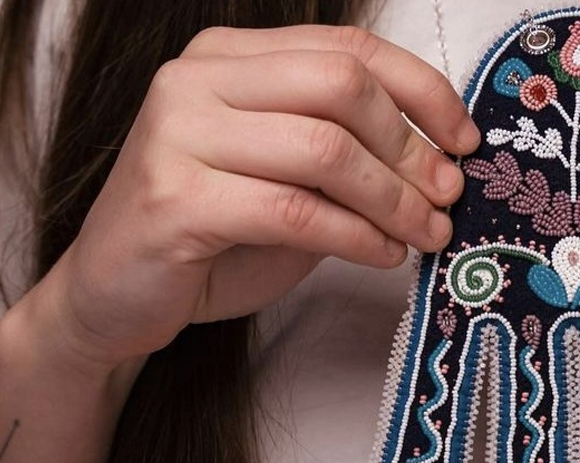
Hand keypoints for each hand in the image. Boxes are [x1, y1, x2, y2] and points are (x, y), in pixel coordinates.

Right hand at [32, 25, 478, 371]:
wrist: (115, 296)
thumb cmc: (213, 237)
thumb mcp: (291, 182)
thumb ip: (348, 157)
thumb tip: (441, 163)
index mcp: (230, 58)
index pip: (348, 48)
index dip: (422, 92)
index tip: (464, 142)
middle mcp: (198, 79)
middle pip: (342, 86)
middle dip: (411, 148)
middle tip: (447, 197)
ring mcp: (178, 132)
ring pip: (325, 148)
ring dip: (394, 198)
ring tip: (426, 234)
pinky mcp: (173, 197)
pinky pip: (295, 210)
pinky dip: (357, 236)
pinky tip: (384, 255)